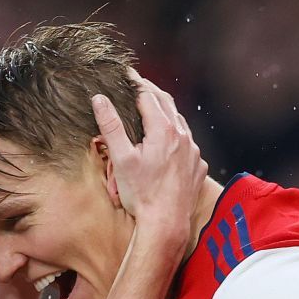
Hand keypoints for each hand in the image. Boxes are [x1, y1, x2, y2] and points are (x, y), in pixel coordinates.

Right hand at [94, 72, 206, 248]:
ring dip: (167, 113)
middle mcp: (183, 137)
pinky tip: (169, 142)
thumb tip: (100, 99)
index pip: (148, 96)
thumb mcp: (122, 159)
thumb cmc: (142, 194)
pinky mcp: (198, 167)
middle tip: (139, 84)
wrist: (167, 224)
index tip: (127, 74)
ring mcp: (194, 153)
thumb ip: (111, 126)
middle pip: (167, 104)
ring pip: (180, 123)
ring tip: (154, 109)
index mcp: (163, 130)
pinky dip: (177, 136)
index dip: (136, 83)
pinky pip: (189, 144)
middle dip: (152, 92)